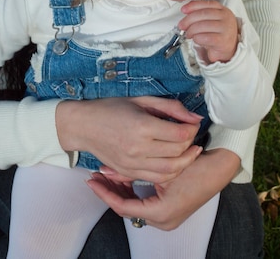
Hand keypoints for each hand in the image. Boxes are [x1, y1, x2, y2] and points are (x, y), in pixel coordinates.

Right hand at [56, 96, 202, 182]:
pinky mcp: (128, 172)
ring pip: (170, 170)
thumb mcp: (141, 100)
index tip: (191, 123)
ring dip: (185, 162)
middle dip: (190, 143)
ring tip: (190, 151)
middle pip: (178, 152)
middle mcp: (138, 148)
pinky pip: (157, 178)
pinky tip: (174, 162)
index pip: (179, 134)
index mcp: (142, 126)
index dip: (191, 129)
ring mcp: (133, 163)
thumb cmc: (111, 108)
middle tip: (191, 134)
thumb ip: (171, 107)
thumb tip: (195, 118)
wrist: (84, 125)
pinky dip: (171, 172)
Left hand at [86, 148, 239, 229]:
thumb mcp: (160, 168)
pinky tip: (122, 177)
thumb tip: (105, 171)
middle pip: (127, 209)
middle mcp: (163, 221)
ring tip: (105, 175)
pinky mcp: (169, 210)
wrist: (218, 166)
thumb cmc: (193, 165)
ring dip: (120, 191)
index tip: (92, 181)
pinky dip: (132, 191)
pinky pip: (143, 203)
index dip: (105, 193)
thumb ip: (130, 171)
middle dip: (110, 192)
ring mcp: (167, 217)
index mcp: (161, 214)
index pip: (123, 208)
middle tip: (95, 177)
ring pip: (134, 206)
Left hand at [179, 0, 238, 62]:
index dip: (193, 6)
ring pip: (203, 25)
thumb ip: (200, 13)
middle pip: (203, 14)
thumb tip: (186, 12)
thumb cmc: (218, 33)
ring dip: (191, 30)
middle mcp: (225, 17)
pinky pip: (205, 38)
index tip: (183, 10)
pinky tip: (196, 39)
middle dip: (188, 20)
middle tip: (182, 25)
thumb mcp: (211, 19)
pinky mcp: (223, 41)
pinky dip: (197, 38)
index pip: (206, 4)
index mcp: (222, 9)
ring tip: (189, 34)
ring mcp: (226, 28)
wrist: (229, 47)